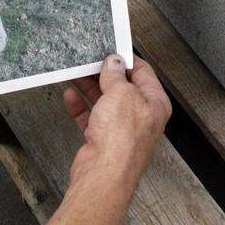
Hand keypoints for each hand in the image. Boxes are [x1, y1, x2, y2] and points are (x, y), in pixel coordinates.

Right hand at [62, 55, 171, 193]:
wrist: (103, 175)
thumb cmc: (121, 138)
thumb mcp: (121, 93)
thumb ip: (116, 75)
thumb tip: (114, 62)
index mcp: (155, 104)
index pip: (143, 73)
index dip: (127, 59)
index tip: (112, 49)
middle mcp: (141, 117)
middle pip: (122, 87)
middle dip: (105, 73)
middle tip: (90, 60)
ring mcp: (121, 129)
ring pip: (105, 101)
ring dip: (90, 87)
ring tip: (76, 73)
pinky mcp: (103, 140)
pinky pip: (91, 117)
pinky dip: (81, 106)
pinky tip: (70, 95)